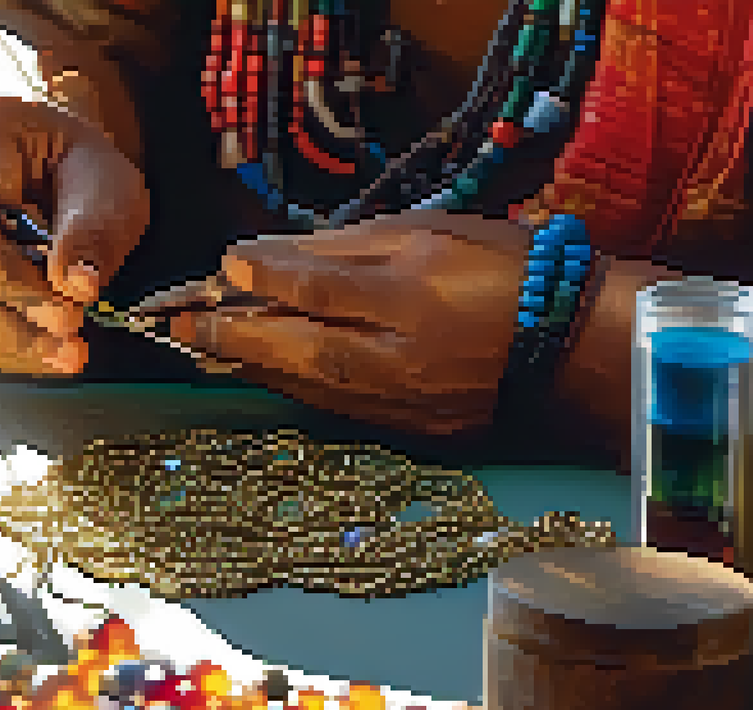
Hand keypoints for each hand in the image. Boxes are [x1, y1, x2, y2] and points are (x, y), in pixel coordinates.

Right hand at [0, 93, 149, 374]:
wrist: (37, 173)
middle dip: (4, 289)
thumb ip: (95, 224)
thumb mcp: (108, 182)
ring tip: (59, 352)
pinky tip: (29, 354)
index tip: (75, 294)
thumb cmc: (74, 171)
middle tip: (68, 324)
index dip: (26, 246)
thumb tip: (77, 282)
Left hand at [162, 211, 531, 435]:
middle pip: (295, 347)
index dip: (263, 278)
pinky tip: (257, 374)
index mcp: (411, 297)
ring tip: (197, 350)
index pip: (317, 288)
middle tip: (173, 326)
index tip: (220, 266)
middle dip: (228, 336)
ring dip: (246, 367)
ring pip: (304, 384)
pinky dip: (288, 389)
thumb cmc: (512, 272)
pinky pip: (331, 407)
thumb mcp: (435, 233)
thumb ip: (351, 247)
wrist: (578, 354)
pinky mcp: (407, 433)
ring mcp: (400, 402)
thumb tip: (276, 254)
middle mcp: (397, 357)